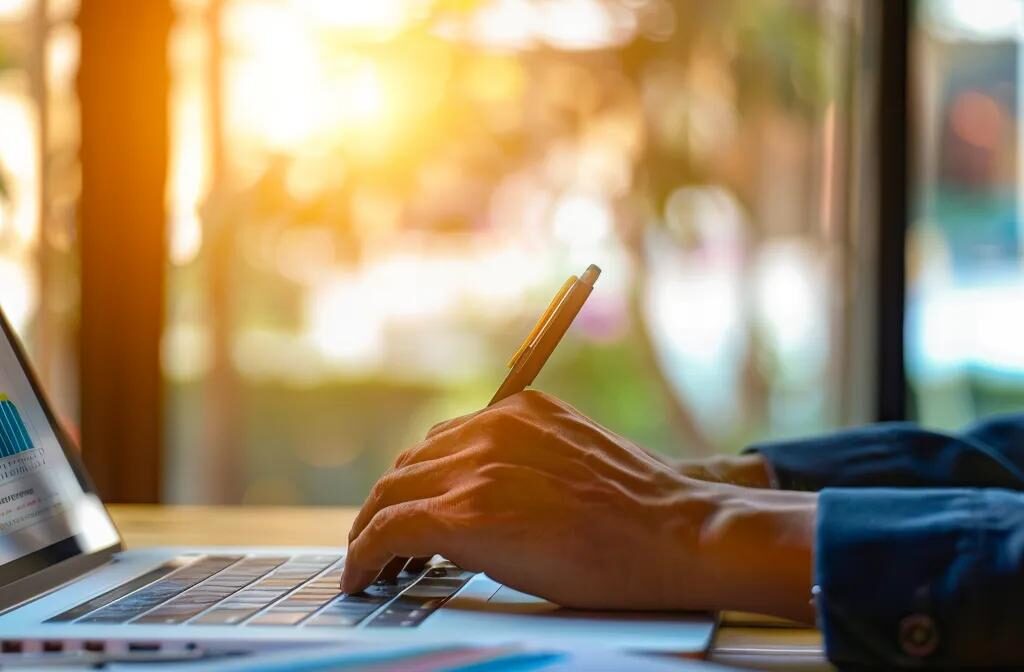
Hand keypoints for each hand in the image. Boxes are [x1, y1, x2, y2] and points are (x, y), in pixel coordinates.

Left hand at [342, 391, 816, 620]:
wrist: (677, 533)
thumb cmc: (640, 509)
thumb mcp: (576, 458)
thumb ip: (526, 459)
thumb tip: (488, 490)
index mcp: (518, 411)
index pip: (442, 443)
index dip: (417, 481)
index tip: (407, 508)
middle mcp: (491, 429)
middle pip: (409, 466)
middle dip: (390, 505)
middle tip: (379, 543)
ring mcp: (477, 469)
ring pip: (392, 494)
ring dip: (373, 529)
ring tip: (370, 563)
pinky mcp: (467, 514)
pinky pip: (391, 529)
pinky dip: (366, 553)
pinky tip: (363, 577)